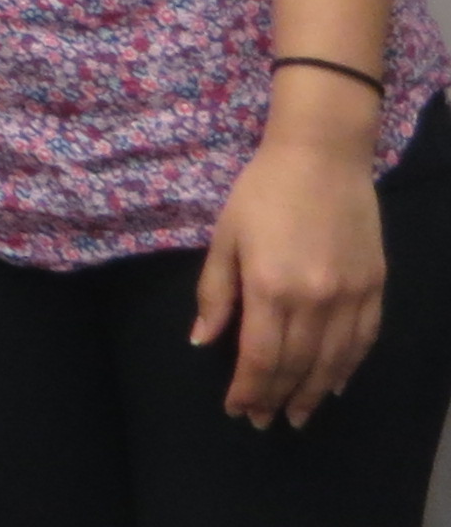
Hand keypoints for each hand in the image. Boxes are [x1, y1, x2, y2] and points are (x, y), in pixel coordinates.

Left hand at [197, 106, 386, 428]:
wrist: (321, 157)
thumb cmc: (261, 192)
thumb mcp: (225, 237)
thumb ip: (216, 292)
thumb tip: (203, 340)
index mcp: (270, 286)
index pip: (260, 356)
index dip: (248, 388)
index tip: (237, 409)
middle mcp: (314, 300)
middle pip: (296, 365)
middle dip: (276, 397)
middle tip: (264, 421)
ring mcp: (350, 296)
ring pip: (332, 361)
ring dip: (312, 393)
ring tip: (296, 415)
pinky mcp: (374, 288)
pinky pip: (363, 341)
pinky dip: (348, 368)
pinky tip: (334, 385)